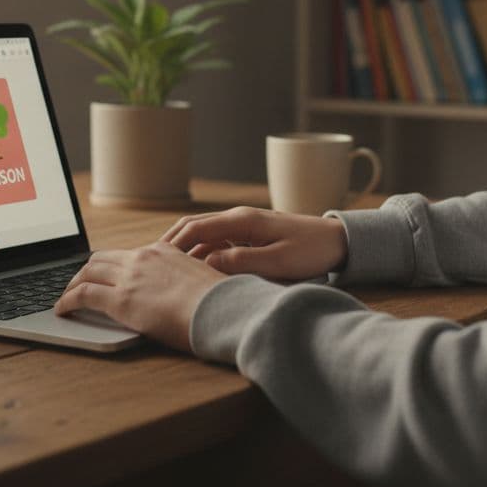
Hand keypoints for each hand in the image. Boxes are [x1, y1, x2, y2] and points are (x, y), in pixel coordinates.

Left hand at [54, 242, 226, 351]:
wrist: (224, 309)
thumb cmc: (222, 303)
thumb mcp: (204, 282)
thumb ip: (187, 283)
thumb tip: (185, 296)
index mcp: (165, 251)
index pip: (128, 253)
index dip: (111, 265)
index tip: (104, 274)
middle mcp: (144, 257)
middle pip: (102, 258)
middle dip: (86, 271)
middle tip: (77, 284)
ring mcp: (131, 277)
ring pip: (88, 272)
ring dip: (73, 284)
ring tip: (66, 298)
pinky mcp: (121, 300)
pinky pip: (83, 295)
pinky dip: (68, 301)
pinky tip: (63, 310)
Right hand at [160, 206, 348, 282]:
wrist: (338, 241)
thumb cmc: (311, 251)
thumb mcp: (278, 261)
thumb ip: (241, 261)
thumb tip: (207, 262)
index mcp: (242, 220)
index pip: (195, 229)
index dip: (173, 246)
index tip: (154, 263)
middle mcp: (238, 217)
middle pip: (193, 226)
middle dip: (170, 244)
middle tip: (149, 264)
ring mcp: (243, 224)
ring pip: (203, 233)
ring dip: (184, 248)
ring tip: (164, 269)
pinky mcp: (249, 234)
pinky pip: (216, 240)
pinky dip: (200, 251)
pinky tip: (194, 269)